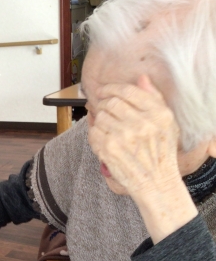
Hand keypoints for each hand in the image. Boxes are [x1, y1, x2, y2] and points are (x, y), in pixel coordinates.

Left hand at [88, 75, 197, 242]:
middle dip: (103, 104)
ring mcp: (123, 136)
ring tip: (107, 128)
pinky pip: (93, 132)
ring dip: (100, 120)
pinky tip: (104, 138)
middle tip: (102, 109)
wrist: (155, 181)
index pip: (128, 91)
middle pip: (110, 102)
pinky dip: (95, 133)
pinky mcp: (109, 148)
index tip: (103, 89)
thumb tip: (141, 78)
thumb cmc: (161, 151)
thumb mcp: (167, 123)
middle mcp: (141, 123)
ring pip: (100, 116)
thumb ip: (154, 99)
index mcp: (158, 114)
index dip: (111, 88)